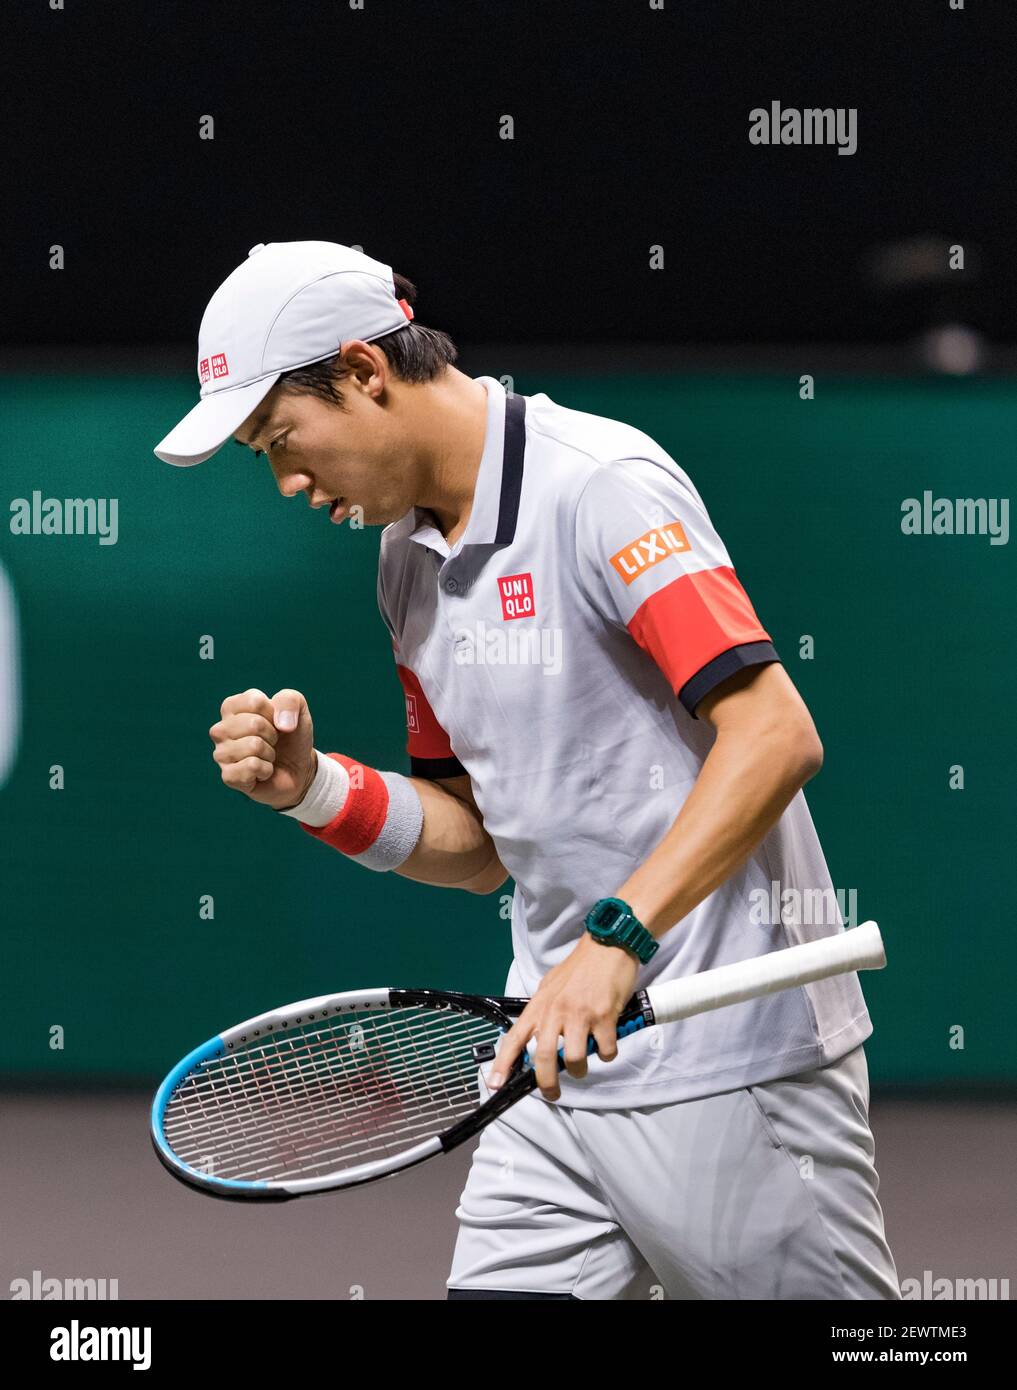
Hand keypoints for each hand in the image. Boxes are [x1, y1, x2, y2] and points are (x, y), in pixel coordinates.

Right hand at [209, 687, 315, 810]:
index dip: (274, 713)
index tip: (274, 722)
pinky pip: (252, 766)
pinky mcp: (228, 776)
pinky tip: (262, 772)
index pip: (255, 702)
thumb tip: (281, 724)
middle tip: (272, 742)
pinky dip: (266, 769)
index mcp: (231, 707)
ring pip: (253, 745)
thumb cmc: (291, 736)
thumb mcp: (298, 710)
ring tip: (267, 756)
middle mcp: (220, 730)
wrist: (298, 769)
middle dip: (273, 735)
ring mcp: (221, 754)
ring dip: (270, 753)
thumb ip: (290, 700)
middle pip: (253, 723)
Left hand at [487, 933, 639, 1100]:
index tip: (495, 1083)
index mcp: (540, 1005)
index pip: (515, 1038)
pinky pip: (605, 1050)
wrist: (608, 945)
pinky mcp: (604, 1016)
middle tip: (552, 1093)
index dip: (503, 1063)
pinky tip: (607, 1041)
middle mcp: (556, 1011)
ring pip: (574, 1060)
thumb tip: (539, 1035)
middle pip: (544, 1057)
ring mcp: (580, 1014)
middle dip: (547, 1083)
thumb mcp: (552, 986)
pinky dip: (607, 1053)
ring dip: (580, 1069)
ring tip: (584, 1062)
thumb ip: (545, 1011)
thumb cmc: (581, 967)